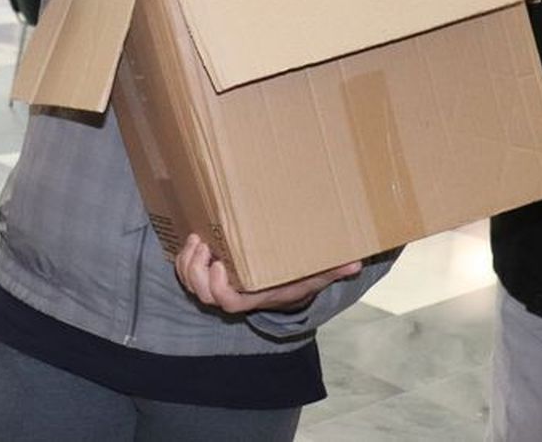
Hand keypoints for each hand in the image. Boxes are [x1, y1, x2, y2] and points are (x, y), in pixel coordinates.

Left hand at [174, 233, 360, 313]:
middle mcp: (234, 294)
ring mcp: (218, 286)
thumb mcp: (315, 274)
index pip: (228, 302)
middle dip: (195, 270)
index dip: (217, 287)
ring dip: (187, 262)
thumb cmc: (297, 277)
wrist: (284, 284)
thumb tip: (357, 263)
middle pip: (202, 294)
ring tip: (196, 239)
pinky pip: (187, 273)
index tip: (220, 264)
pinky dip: (184, 259)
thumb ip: (333, 269)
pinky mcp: (209, 275)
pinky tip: (194, 241)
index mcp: (254, 295)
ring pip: (190, 283)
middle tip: (202, 244)